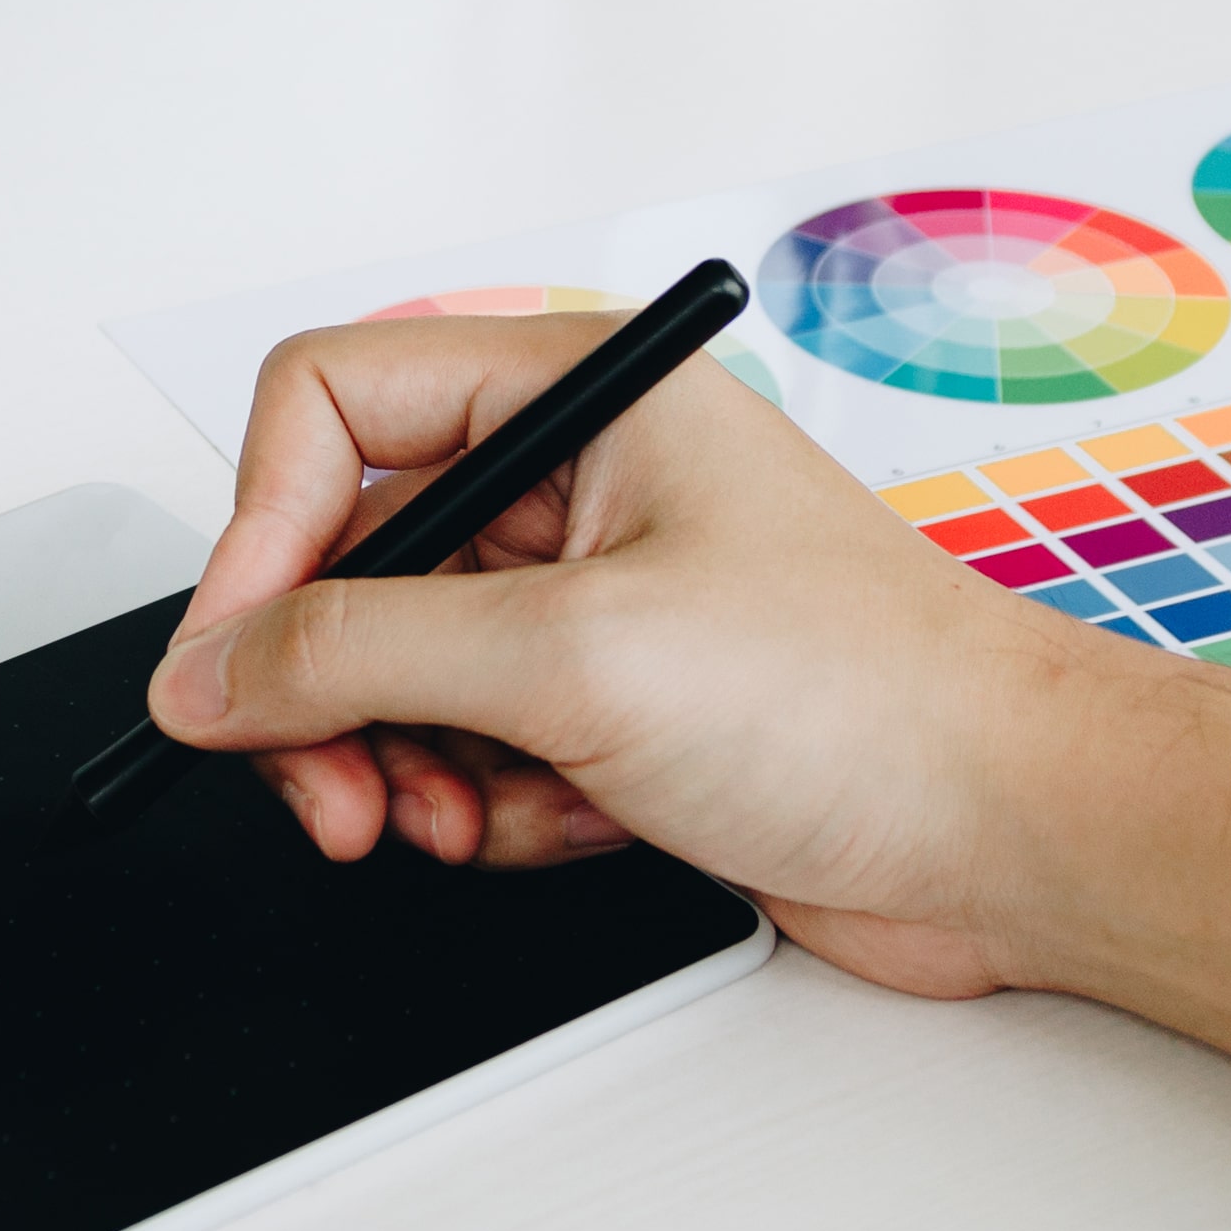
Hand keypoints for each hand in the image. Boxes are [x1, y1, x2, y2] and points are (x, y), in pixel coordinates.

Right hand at [144, 311, 1230, 1110]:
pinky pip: (473, 747)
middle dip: (325, 687)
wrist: (1021, 835)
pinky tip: (567, 829)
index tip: (243, 661)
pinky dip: (490, 805)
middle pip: (347, 555)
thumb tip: (209, 672)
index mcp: (577, 395)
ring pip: (399, 668)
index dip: (260, 531)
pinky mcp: (620, 707)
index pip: (331, 405)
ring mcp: (597, 597)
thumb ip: (357, 655)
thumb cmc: (871, 699)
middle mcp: (578, 479)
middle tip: (330, 792)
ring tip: (463, 818)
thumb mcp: (573, 657)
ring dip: (408, 763)